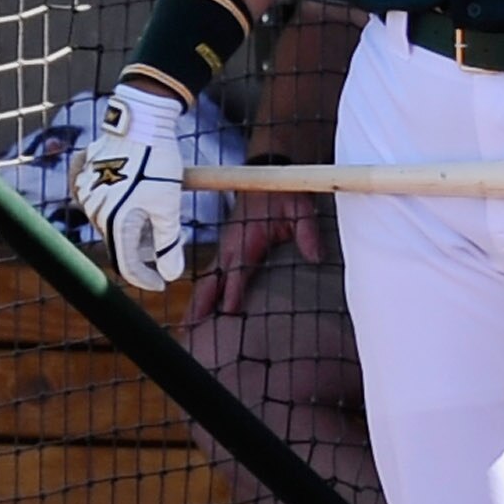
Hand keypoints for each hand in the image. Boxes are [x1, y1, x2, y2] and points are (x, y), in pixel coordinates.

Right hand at [72, 84, 189, 290]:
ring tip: (153, 212)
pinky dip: (109, 197)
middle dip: (142, 247)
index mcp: (112, 221)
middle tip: (166, 240)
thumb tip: (171, 275)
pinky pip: (92, 191)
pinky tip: (122, 192)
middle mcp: (92, 208)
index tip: (162, 283)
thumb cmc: (157, 162)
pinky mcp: (84, 168)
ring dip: (129, 223)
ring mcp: (84, 187)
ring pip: (106, 217)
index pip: (126, 264)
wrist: (142, 118)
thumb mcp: (169, 205)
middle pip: (117, 240)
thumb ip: (168, 242)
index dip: (146, 277)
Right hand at [187, 189, 326, 322]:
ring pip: (206, 281)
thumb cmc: (283, 194)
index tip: (228, 311)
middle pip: (212, 281)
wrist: (265, 174)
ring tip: (187, 328)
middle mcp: (231, 247)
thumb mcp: (301, 208)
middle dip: (202, 304)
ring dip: (197, 303)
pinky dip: (202, 293)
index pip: (238, 270)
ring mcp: (225, 249)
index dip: (232, 290)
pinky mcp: (225, 250)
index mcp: (248, 240)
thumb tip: (316, 257)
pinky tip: (197, 312)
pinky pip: (210, 275)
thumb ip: (307, 233)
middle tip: (192, 328)